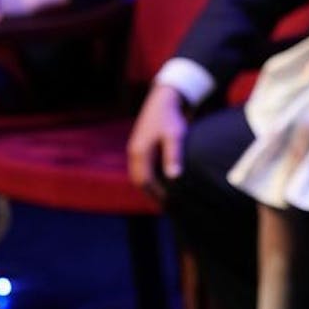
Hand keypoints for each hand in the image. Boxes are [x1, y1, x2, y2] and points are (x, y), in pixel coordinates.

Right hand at [127, 84, 186, 201]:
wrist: (163, 100)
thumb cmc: (170, 118)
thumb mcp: (174, 136)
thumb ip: (173, 156)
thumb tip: (173, 178)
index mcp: (139, 152)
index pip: (144, 181)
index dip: (157, 195)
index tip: (171, 204)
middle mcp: (134, 153)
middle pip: (139, 181)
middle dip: (152, 195)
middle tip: (168, 208)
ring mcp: (136, 150)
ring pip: (139, 176)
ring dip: (150, 189)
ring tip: (166, 200)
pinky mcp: (141, 148)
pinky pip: (142, 169)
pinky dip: (151, 180)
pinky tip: (164, 184)